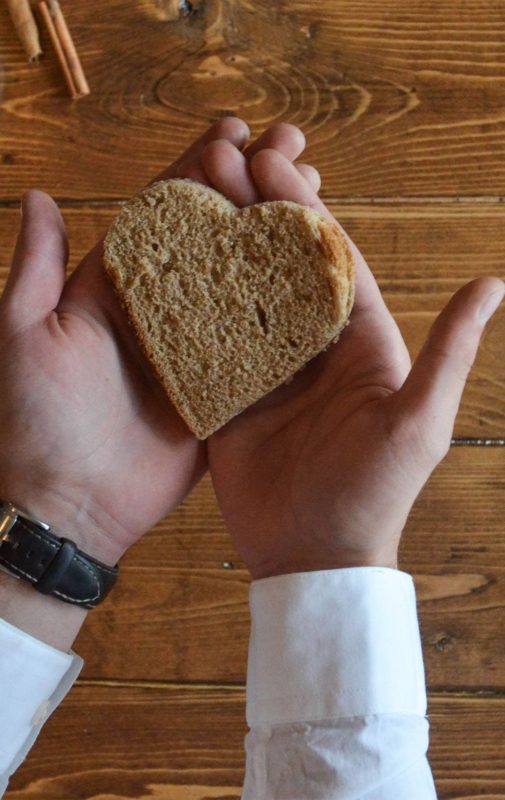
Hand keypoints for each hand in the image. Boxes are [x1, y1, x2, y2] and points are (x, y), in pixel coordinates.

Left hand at [0, 119, 319, 566]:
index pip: (162, 213)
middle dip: (252, 189)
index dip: (195, 168)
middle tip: (294, 149)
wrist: (70, 505)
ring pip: (245, 282)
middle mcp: (164, 311)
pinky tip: (320, 280)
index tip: (234, 129)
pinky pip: (260, 345)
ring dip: (278, 239)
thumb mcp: (25, 337)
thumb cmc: (35, 423)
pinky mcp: (223, 389)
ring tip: (316, 197)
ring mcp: (198, 349)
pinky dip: (288, 312)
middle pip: (215, 236)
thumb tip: (38, 195)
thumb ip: (37, 269)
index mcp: (118, 288)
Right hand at [207, 149, 504, 578]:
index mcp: (360, 341)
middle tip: (220, 160)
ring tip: (187, 198)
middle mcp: (312, 347)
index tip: (272, 164)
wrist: (315, 557)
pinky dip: (188, 308)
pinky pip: (207, 343)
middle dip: (253, 213)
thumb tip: (493, 281)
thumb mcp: (419, 422)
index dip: (302, 211)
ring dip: (217, 248)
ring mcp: (267, 369)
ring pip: (240, 295)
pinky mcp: (229, 395)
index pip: (330, 261)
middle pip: (279, 267)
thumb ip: (448, 352)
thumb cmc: (375, 494)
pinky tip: (165, 271)